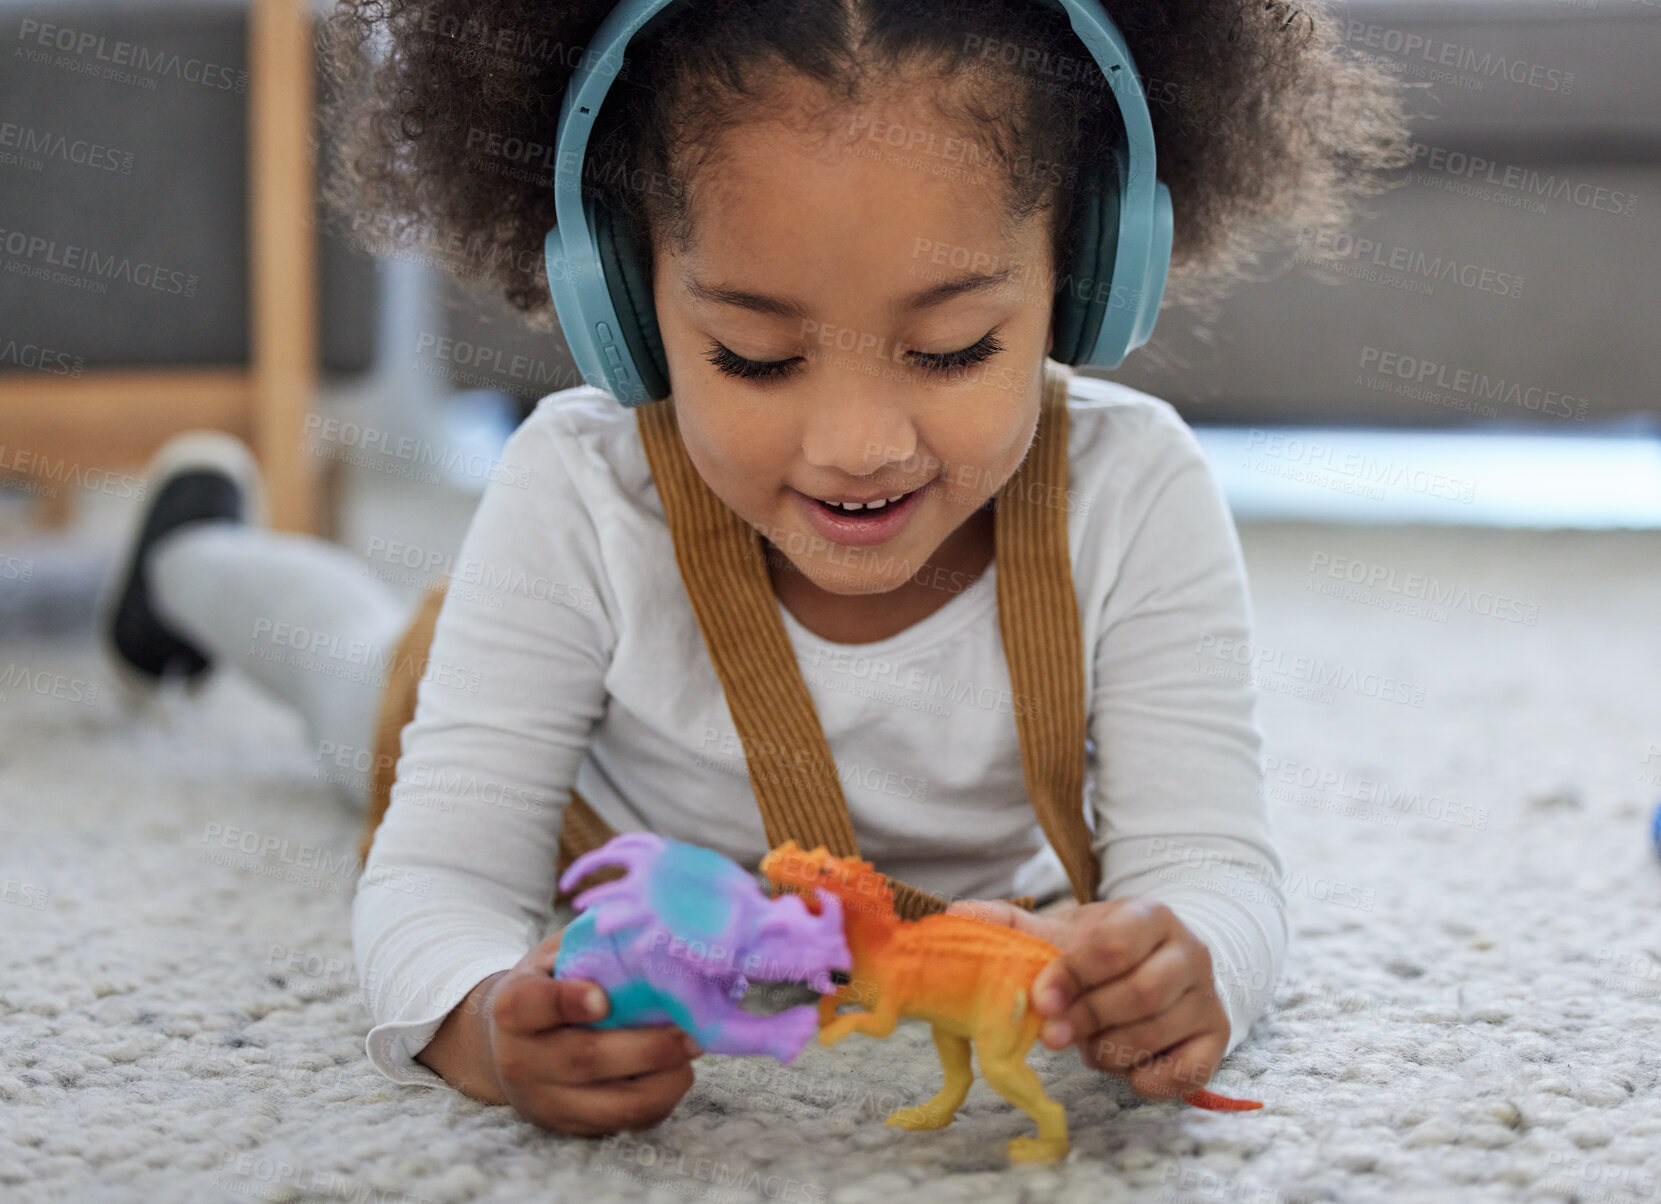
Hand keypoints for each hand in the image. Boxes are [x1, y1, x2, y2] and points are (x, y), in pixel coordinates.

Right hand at [418, 930, 701, 1135]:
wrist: (506, 1046)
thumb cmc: (546, 986)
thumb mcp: (552, 957)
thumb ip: (588, 943)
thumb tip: (650, 919)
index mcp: (513, 1008)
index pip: (530, 1006)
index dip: (566, 1001)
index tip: (602, 997)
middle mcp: (522, 1061)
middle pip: (586, 1060)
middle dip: (649, 1048)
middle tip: (693, 1031)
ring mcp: (546, 1102)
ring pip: (615, 1105)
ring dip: (666, 1079)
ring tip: (694, 1049)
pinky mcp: (572, 1128)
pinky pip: (627, 1123)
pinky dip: (662, 1098)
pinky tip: (677, 1069)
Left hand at [945, 895, 1229, 1101]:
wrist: (1161, 965)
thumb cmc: (1103, 951)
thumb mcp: (1063, 932)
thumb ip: (1010, 927)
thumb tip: (954, 917)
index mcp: (1149, 916)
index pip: (1115, 944)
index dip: (1072, 975)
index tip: (1040, 1000)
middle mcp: (1189, 953)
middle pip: (1141, 992)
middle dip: (1086, 1018)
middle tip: (1051, 1036)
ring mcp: (1207, 998)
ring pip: (1157, 1033)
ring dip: (1108, 1049)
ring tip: (1086, 1045)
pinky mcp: (1216, 1041)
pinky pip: (1187, 1072)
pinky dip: (1145, 1079)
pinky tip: (1121, 1068)